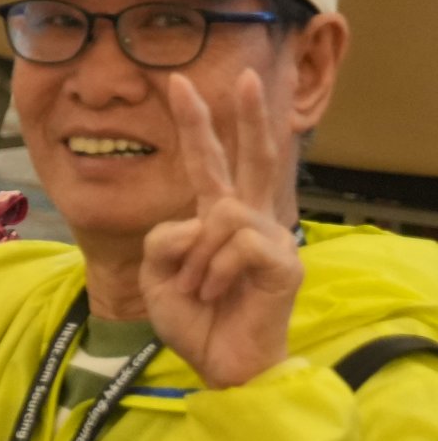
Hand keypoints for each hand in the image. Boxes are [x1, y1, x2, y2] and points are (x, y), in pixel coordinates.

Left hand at [140, 69, 305, 387]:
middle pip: (251, 157)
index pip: (208, 163)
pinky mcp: (283, 261)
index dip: (197, 125)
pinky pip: (235, 244)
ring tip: (199, 289)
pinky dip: (213, 271)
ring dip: (196, 257)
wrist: (219, 363)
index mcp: (218, 218)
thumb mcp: (158, 270)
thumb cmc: (193, 317)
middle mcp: (250, 220)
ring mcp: (271, 239)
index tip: (181, 84)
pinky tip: (218, 294)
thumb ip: (167, 234)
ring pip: (222, 212)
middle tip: (245, 77)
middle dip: (245, 116)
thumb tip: (201, 219)